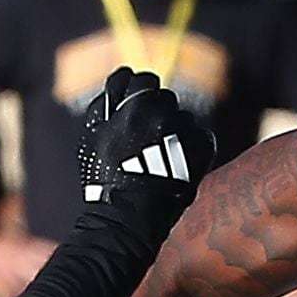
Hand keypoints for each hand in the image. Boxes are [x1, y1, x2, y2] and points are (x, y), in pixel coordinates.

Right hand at [73, 69, 215, 252]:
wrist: (129, 217)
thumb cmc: (106, 178)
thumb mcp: (94, 135)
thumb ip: (107, 103)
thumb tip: (122, 79)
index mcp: (132, 104)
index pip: (143, 79)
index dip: (139, 94)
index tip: (137, 109)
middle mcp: (161, 112)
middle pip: (164, 97)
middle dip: (157, 113)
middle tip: (148, 141)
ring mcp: (184, 129)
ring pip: (183, 117)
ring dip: (175, 131)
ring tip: (162, 159)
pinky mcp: (202, 146)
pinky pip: (201, 135)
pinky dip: (193, 147)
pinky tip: (179, 164)